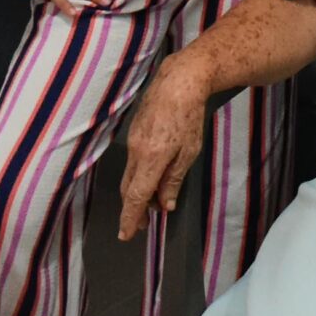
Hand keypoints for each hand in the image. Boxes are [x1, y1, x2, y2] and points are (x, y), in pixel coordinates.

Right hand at [118, 57, 208, 237]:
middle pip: (128, 189)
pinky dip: (139, 174)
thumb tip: (164, 205)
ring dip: (138, 191)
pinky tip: (153, 175)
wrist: (179, 81)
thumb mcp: (189, 152)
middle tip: (143, 225)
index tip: (126, 235)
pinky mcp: (133, 131)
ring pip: (130, 174)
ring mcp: (132, 141)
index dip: (130, 218)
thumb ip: (174, 180)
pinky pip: (132, 160)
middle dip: (133, 209)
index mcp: (151, 159)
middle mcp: (136, 152)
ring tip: (153, 201)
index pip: (135, 197)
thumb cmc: (189, 117)